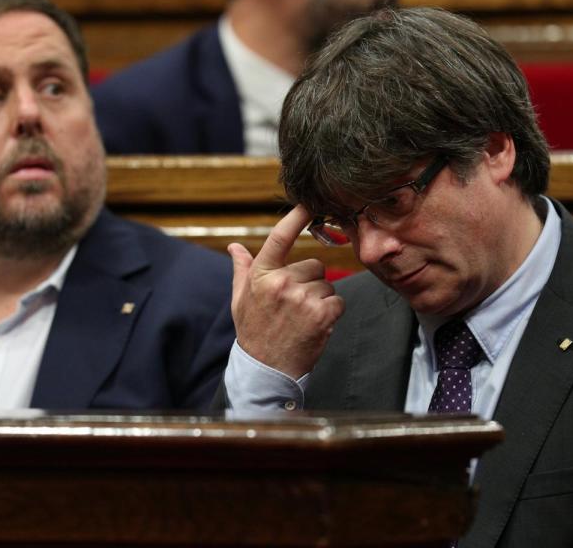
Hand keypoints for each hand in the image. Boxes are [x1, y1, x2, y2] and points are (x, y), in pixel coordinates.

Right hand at [228, 205, 344, 377]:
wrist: (267, 369)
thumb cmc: (254, 331)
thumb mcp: (240, 299)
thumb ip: (242, 270)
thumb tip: (235, 247)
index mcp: (261, 275)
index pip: (280, 238)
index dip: (296, 218)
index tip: (309, 203)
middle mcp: (281, 283)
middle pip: (314, 265)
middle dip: (310, 282)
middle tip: (295, 305)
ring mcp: (302, 299)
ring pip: (327, 285)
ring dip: (321, 300)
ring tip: (303, 318)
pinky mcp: (321, 314)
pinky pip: (338, 302)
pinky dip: (332, 313)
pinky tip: (316, 325)